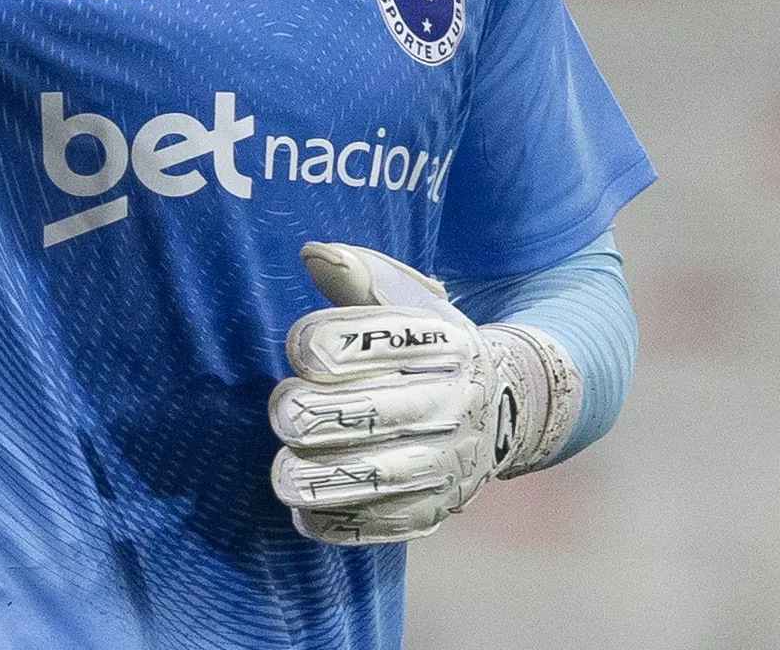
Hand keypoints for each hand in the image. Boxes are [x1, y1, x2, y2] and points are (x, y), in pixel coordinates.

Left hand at [267, 242, 581, 545]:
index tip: (299, 346)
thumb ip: (359, 278)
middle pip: (380, 413)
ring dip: (322, 478)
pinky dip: (340, 523)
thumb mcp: (405, 304)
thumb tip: (312, 254)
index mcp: (452, 344)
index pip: (392, 340)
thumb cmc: (424, 349)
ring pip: (381, 477)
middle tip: (282, 410)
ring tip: (283, 473)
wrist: (497, 409)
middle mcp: (458, 403)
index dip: (336, 342)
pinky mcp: (436, 510)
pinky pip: (385, 526)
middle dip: (317, 415)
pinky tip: (306, 512)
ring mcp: (452, 463)